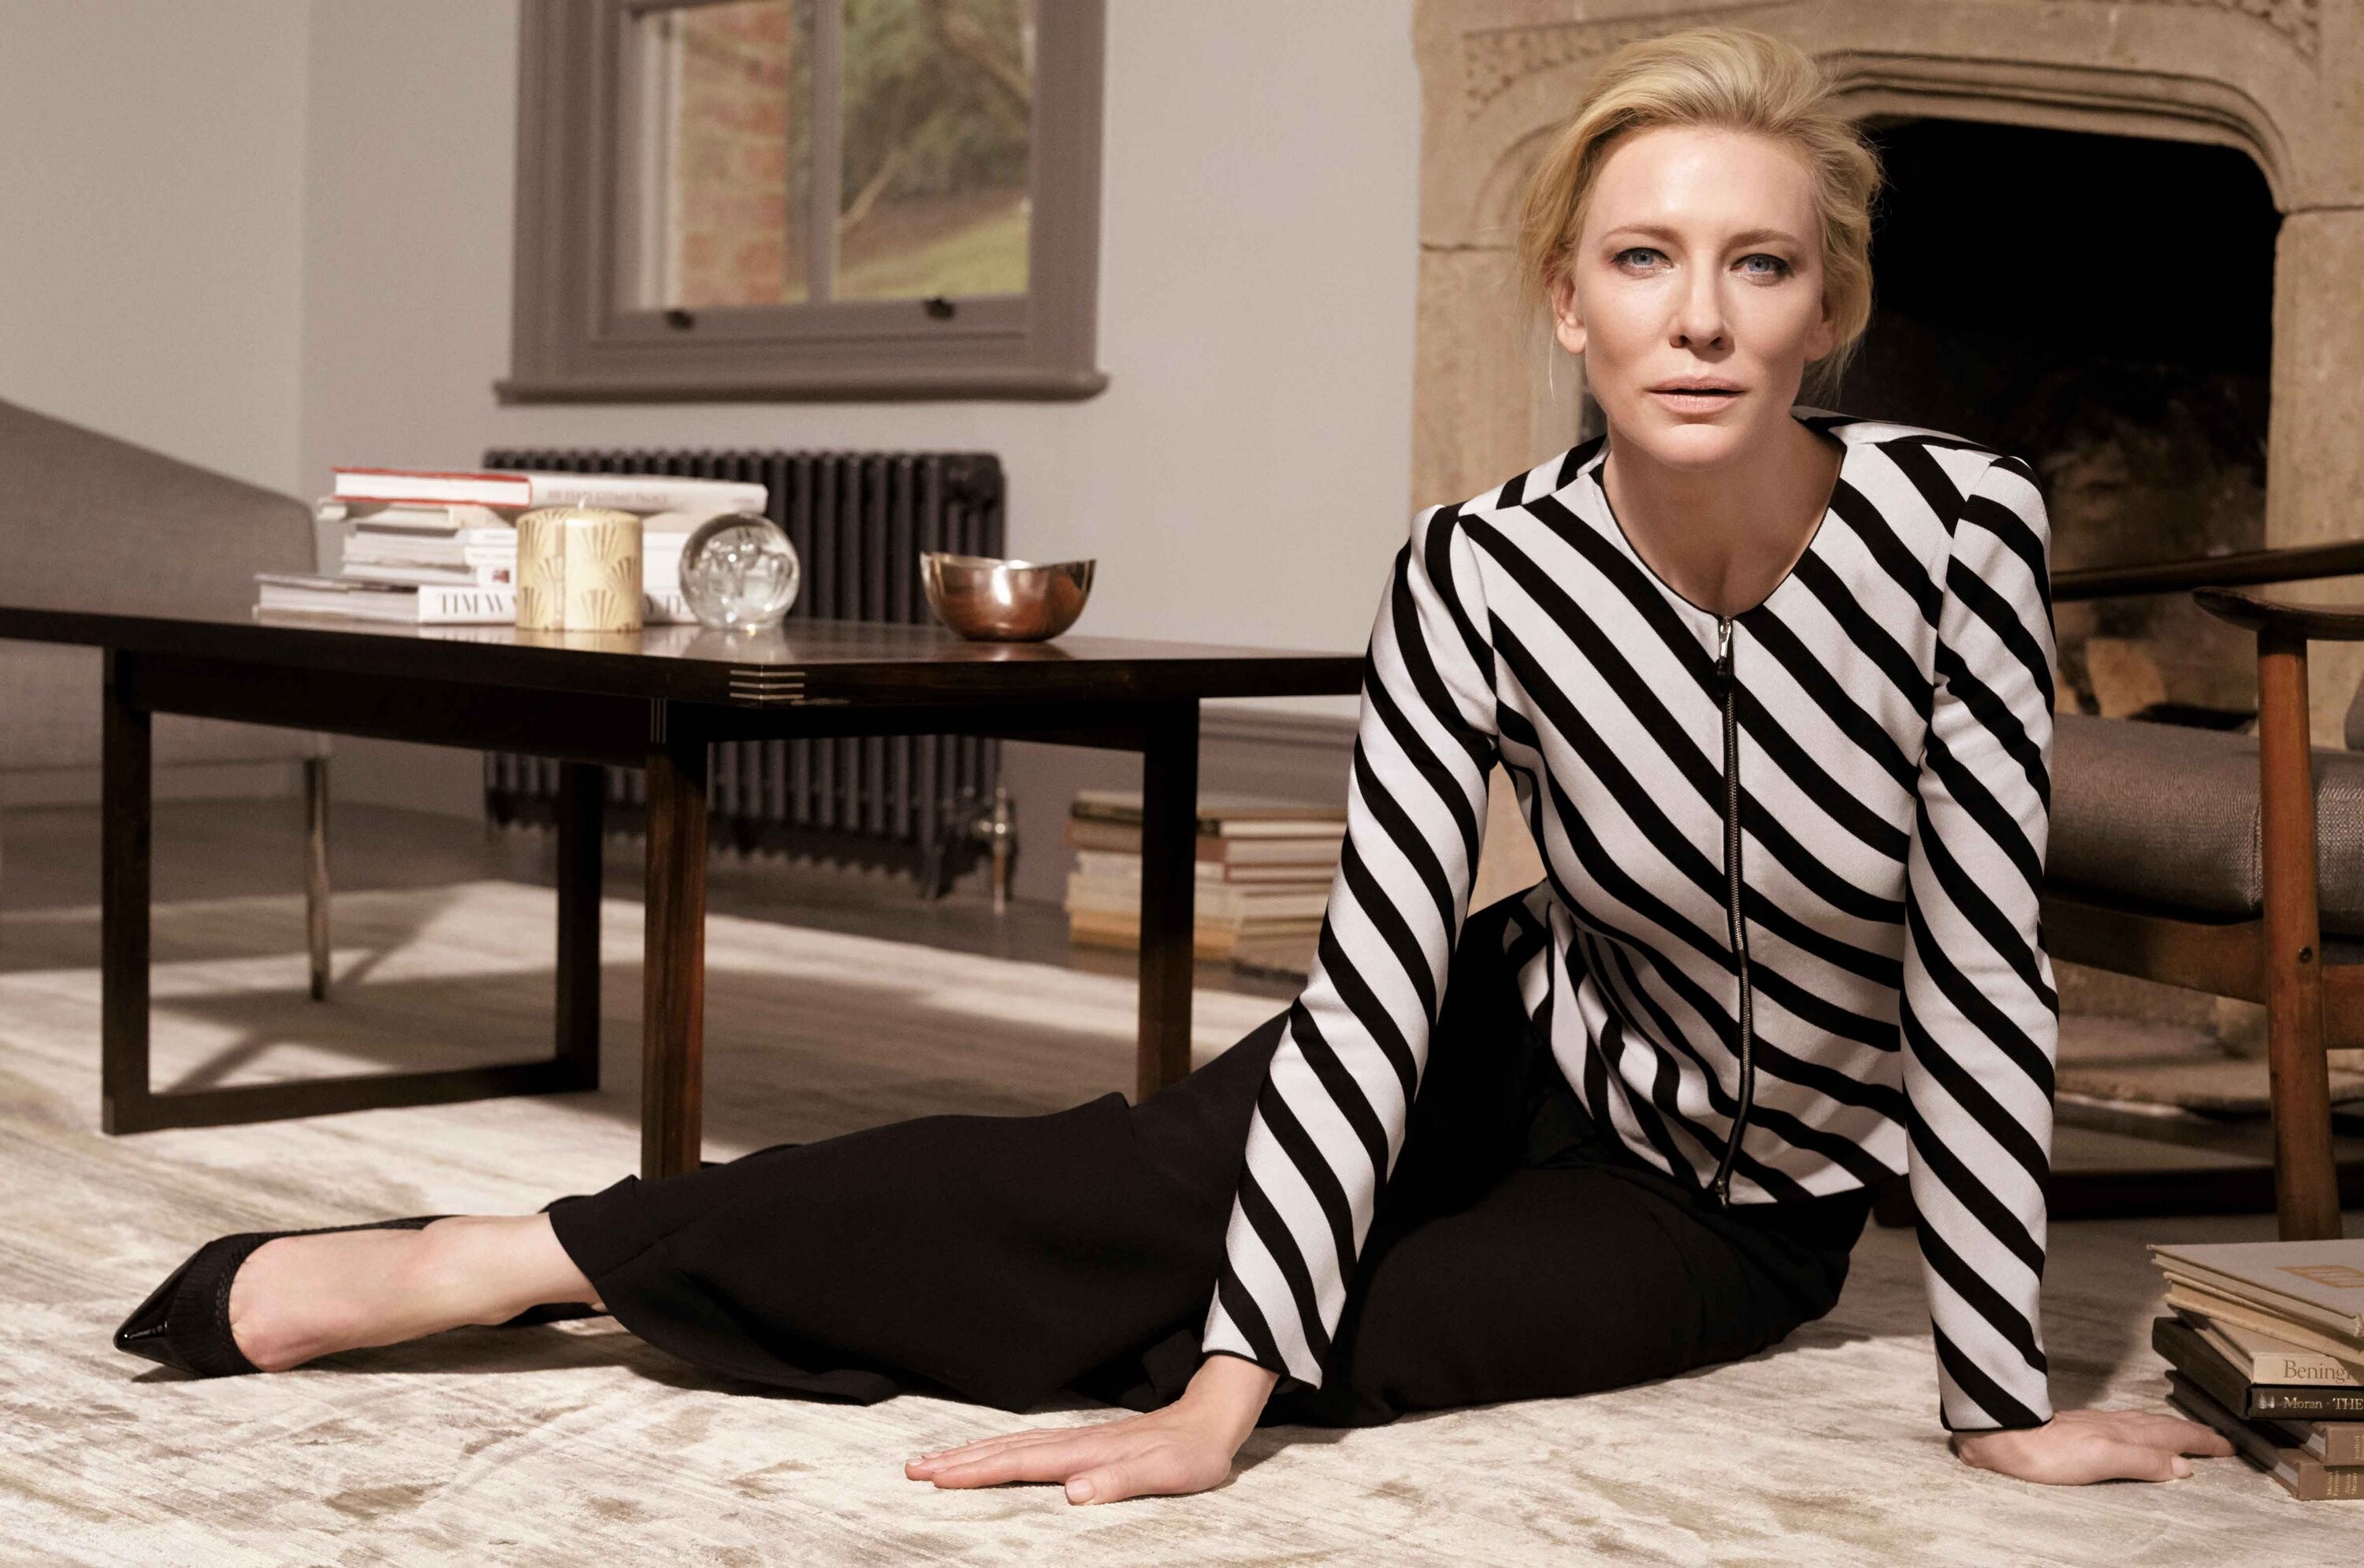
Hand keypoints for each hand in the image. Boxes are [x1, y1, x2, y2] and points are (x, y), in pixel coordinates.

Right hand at [905, 1354, 1279, 1505]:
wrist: (1211, 1420)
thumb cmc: (1191, 1455)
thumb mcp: (1167, 1473)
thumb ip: (1120, 1481)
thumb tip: (1073, 1494)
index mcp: (1086, 1454)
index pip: (1021, 1465)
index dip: (978, 1472)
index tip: (938, 1477)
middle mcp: (1074, 1444)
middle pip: (1005, 1452)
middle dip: (959, 1461)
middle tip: (913, 1469)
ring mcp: (1076, 1440)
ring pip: (1012, 1446)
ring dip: (971, 1453)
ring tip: (932, 1461)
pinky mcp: (1082, 1443)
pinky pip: (1028, 1447)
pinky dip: (998, 1450)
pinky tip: (985, 1454)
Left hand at [1953, 1408, 2234, 1484]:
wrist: (2005, 1437)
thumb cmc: (2048, 1452)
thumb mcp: (2104, 1460)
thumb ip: (2144, 1461)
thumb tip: (2184, 1466)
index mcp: (2126, 1434)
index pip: (2174, 1437)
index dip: (2202, 1442)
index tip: (2227, 1446)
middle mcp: (2116, 1425)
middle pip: (2164, 1427)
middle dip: (2193, 1432)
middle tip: (2217, 1438)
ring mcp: (2098, 1425)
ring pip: (2145, 1424)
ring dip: (2170, 1428)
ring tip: (2185, 1433)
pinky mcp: (2082, 1428)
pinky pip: (2127, 1426)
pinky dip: (2144, 1429)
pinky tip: (2135, 1432)